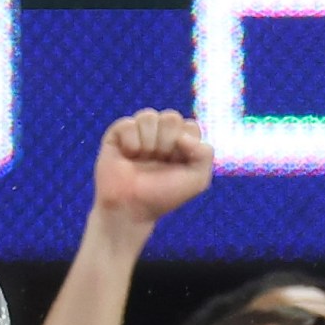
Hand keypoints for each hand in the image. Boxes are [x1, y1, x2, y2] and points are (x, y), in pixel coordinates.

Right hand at [94, 109, 212, 226]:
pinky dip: (130, 143)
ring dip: (148, 143)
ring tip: (142, 159)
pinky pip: (128, 123)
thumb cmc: (163, 195)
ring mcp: (140, 131)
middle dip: (166, 143)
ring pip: (148, 116)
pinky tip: (128, 156)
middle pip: (171, 117)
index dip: (185, 147)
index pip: (190, 126)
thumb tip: (183, 135)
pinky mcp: (118, 132)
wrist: (131, 208)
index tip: (177, 165)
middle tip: (158, 161)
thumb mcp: (197, 180)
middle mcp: (161, 133)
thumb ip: (205, 154)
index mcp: (181, 141)